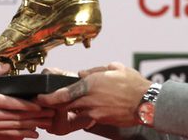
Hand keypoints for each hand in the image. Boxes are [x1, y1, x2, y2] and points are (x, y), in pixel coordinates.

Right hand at [0, 63, 53, 137]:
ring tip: (46, 123)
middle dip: (35, 116)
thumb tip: (5, 67)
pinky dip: (20, 134)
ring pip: (14, 127)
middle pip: (16, 117)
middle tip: (50, 114)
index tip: (41, 105)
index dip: (28, 105)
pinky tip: (31, 134)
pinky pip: (7, 133)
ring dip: (31, 126)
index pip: (11, 103)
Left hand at [37, 62, 151, 126]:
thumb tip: (82, 73)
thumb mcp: (114, 68)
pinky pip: (88, 116)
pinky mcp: (102, 120)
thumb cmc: (132, 84)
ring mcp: (95, 112)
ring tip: (68, 105)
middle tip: (46, 103)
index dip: (49, 97)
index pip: (63, 92)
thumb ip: (95, 70)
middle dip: (54, 105)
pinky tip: (89, 108)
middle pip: (65, 105)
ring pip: (75, 112)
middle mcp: (90, 99)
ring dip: (70, 109)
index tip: (40, 97)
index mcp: (90, 84)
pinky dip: (85, 113)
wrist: (147, 103)